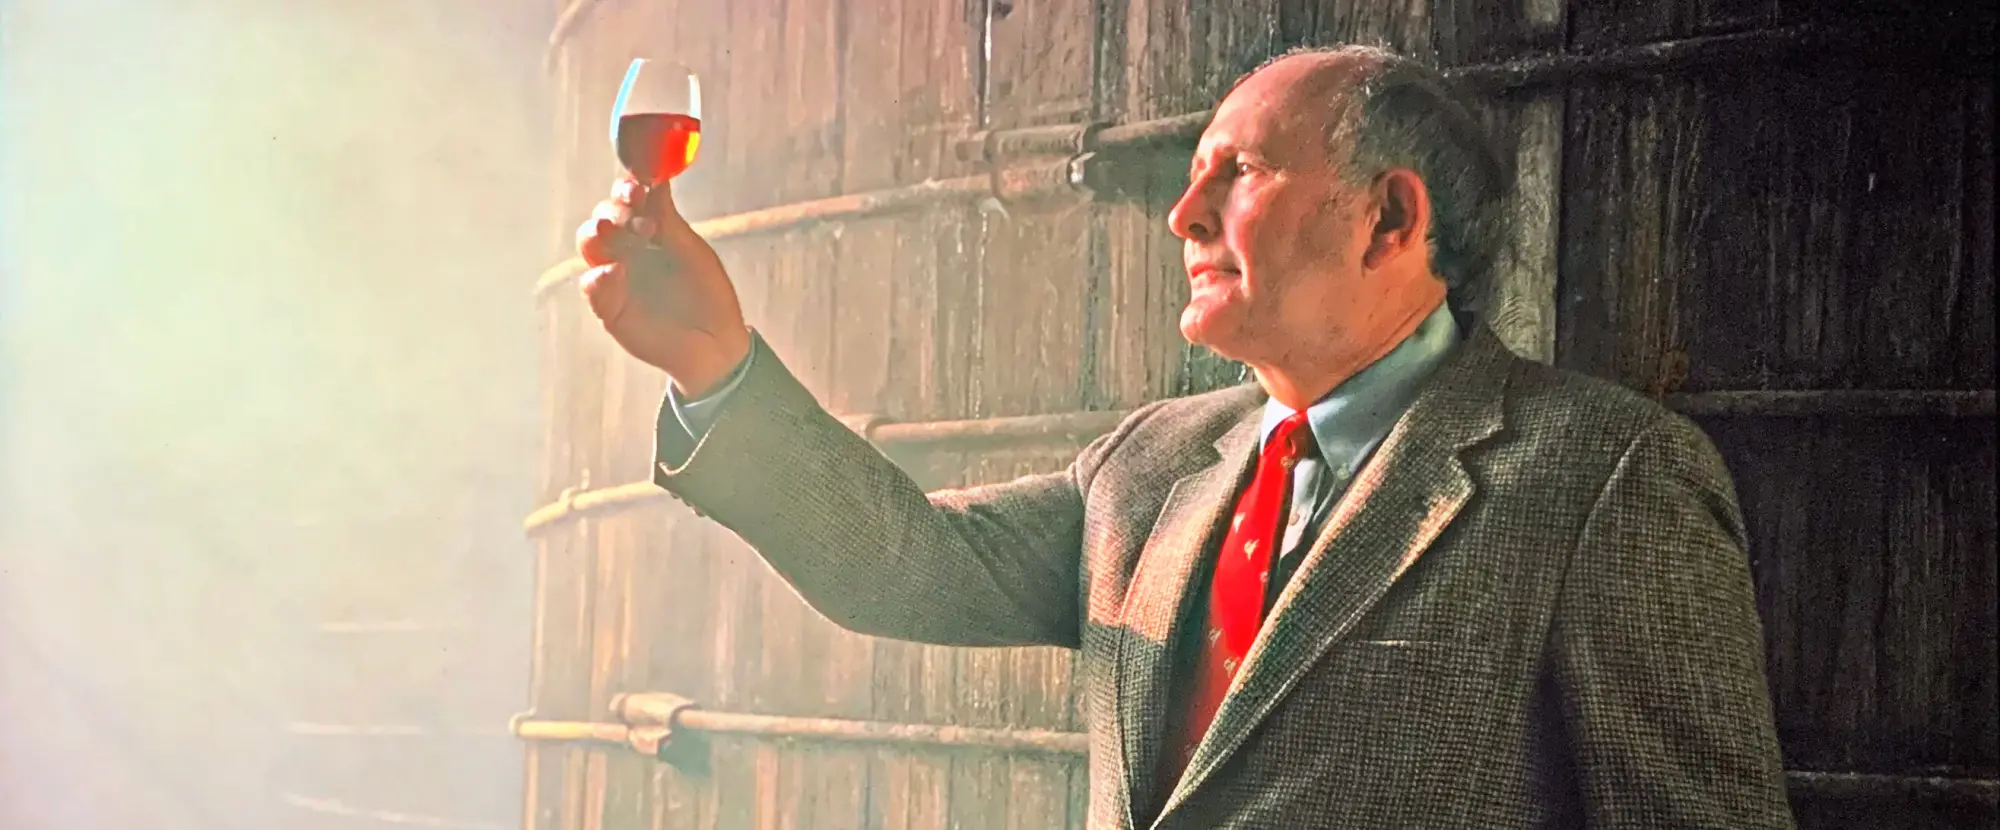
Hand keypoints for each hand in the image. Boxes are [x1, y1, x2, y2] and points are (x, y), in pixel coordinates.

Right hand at [575, 178, 751, 396]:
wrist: (716, 342)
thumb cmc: (707, 293)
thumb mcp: (692, 252)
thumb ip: (669, 220)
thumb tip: (657, 177)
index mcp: (648, 231)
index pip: (626, 201)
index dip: (626, 189)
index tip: (637, 186)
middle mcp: (626, 249)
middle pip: (602, 219)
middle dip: (612, 211)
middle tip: (632, 215)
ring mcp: (614, 277)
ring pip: (589, 247)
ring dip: (598, 234)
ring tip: (618, 231)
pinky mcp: (609, 308)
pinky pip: (592, 287)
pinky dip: (600, 277)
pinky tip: (617, 271)